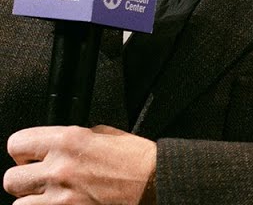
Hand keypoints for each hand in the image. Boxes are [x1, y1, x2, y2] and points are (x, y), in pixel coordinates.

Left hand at [5, 125, 156, 204]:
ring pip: (20, 204)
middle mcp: (60, 168)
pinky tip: (62, 204)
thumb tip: (56, 145)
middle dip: (26, 179)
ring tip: (53, 197)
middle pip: (11, 179)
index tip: (30, 157)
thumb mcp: (107, 135)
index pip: (16, 144)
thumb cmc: (139, 160)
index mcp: (69, 140)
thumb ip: (76, 138)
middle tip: (41, 180)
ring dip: (35, 201)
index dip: (23, 152)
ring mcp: (61, 197)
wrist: (158, 183)